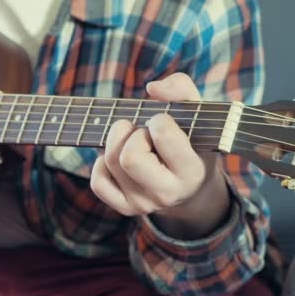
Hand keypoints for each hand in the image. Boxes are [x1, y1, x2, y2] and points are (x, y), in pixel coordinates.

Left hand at [89, 73, 229, 238]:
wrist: (191, 185)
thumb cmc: (191, 140)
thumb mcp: (197, 113)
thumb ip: (181, 89)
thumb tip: (152, 87)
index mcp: (191, 171)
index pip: (162, 134)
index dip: (159, 120)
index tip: (165, 123)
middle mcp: (168, 193)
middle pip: (129, 157)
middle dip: (132, 134)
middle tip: (144, 132)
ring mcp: (144, 204)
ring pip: (110, 162)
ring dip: (117, 142)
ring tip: (135, 141)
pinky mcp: (125, 208)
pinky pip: (98, 182)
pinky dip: (102, 165)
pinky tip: (119, 158)